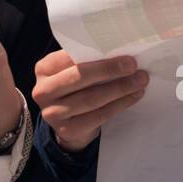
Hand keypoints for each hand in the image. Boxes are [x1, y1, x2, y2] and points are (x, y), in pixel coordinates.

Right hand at [32, 49, 147, 153]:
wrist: (67, 125)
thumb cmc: (74, 90)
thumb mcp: (71, 72)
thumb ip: (84, 62)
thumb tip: (119, 52)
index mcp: (44, 69)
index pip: (69, 57)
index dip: (96, 55)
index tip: (122, 53)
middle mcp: (43, 91)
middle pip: (80, 77)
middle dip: (109, 70)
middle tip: (133, 66)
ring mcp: (53, 113)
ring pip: (92, 98)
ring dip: (120, 88)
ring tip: (139, 81)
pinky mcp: (67, 130)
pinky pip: (99, 116)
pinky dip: (120, 105)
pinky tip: (133, 96)